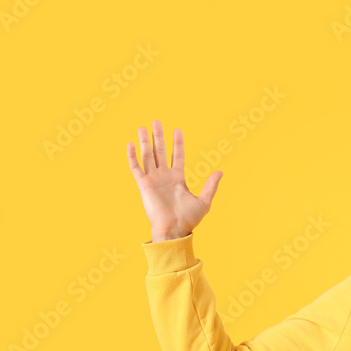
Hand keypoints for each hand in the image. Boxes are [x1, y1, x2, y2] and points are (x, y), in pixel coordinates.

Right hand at [127, 119, 222, 240]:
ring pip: (148, 156)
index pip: (177, 156)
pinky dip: (132, 156)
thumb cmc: (189, 219)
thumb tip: (220, 172)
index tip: (177, 130)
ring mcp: (153, 180)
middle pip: (160, 152)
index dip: (177, 143)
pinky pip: (136, 168)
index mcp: (178, 179)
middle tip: (156, 121)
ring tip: (143, 127)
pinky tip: (130, 144)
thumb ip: (211, 186)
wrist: (174, 229)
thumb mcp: (204, 201)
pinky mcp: (143, 185)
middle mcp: (164, 177)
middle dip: (159, 137)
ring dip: (145, 141)